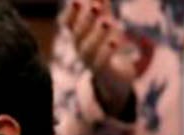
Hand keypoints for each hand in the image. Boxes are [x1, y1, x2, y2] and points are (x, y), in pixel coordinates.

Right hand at [61, 0, 138, 117]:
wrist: (114, 78)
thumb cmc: (107, 47)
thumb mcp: (104, 26)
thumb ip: (103, 9)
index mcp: (79, 36)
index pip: (68, 24)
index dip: (71, 13)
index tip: (76, 1)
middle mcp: (80, 48)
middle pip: (78, 34)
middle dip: (85, 20)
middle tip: (95, 7)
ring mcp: (89, 61)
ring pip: (88, 48)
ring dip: (97, 34)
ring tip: (108, 21)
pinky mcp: (101, 71)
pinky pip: (101, 62)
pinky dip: (107, 51)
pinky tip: (115, 41)